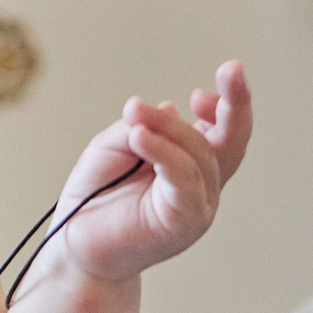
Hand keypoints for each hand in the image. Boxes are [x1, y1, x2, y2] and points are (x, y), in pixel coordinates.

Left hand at [53, 60, 252, 284]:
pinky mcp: (183, 222)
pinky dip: (164, 154)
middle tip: (232, 68)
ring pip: (198, 154)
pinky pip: (183, 181)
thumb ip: (139, 126)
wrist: (76, 245)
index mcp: (191, 166)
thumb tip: (169, 108)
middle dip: (236, 103)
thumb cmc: (95, 196)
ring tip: (134, 112)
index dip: (225, 106)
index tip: (201, 92)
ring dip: (166, 127)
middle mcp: (202, 186)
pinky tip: (140, 136)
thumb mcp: (113, 146)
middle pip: (230, 141)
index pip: (224, 133)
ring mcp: (198, 206)